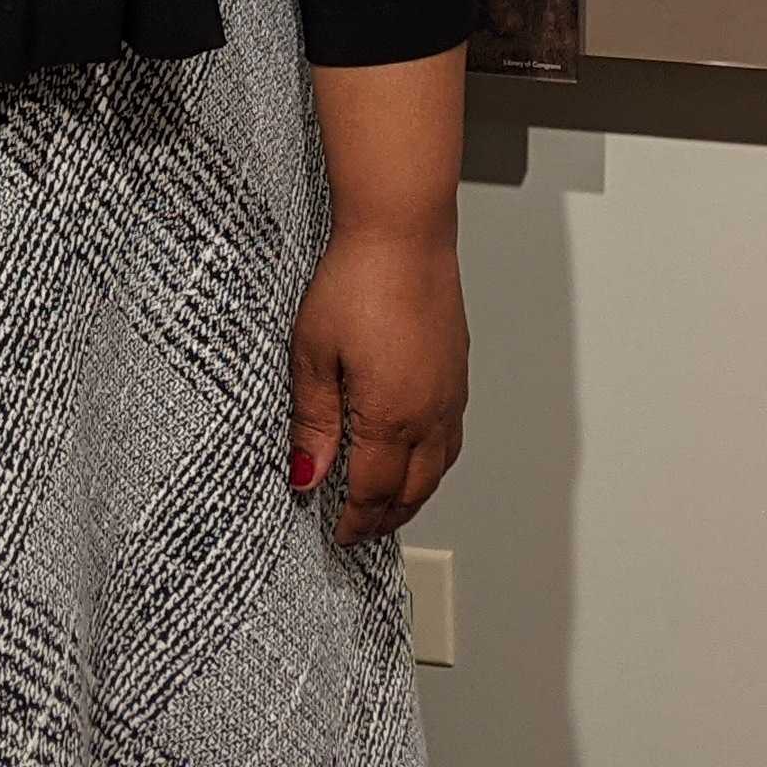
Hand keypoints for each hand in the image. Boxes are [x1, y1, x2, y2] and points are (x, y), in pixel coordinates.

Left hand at [287, 222, 466, 547]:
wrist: (403, 231)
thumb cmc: (356, 281)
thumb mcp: (313, 354)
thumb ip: (313, 421)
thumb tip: (308, 475)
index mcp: (391, 416)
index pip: (373, 491)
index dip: (355, 520)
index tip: (338, 535)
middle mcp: (430, 412)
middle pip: (414, 489)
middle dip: (387, 517)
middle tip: (362, 531)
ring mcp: (450, 391)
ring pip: (439, 465)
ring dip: (415, 494)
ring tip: (390, 504)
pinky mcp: (458, 368)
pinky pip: (452, 434)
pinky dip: (434, 460)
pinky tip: (418, 452)